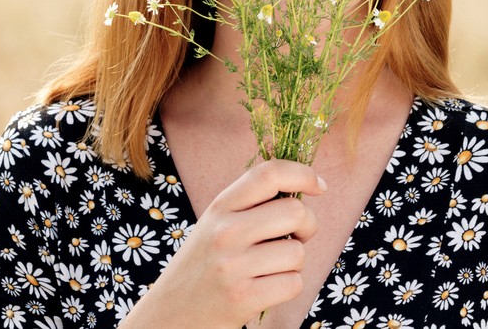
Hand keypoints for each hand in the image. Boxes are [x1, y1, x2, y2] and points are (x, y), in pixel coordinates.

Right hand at [119, 159, 325, 327]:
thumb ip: (251, 203)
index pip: (269, 174)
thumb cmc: (205, 264)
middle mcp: (225, 231)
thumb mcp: (217, 223)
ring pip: (297, 252)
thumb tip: (305, 186)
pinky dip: (288, 287)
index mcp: (220, 206)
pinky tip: (266, 288)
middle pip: (295, 212)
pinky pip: (293, 283)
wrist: (170, 314)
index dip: (303, 174)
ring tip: (270, 268)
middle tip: (295, 236)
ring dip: (294, 263)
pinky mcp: (242, 298)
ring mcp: (232, 266)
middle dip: (308, 225)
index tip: (318, 186)